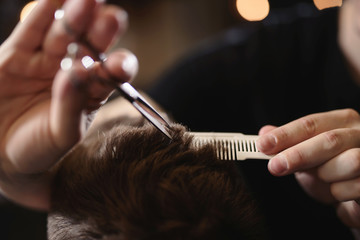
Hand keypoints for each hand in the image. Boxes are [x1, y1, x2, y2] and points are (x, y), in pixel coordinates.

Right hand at [0, 0, 137, 209]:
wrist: (2, 152)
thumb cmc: (40, 146)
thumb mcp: (62, 133)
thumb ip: (72, 105)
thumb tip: (78, 73)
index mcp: (93, 91)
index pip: (110, 74)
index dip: (118, 66)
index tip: (120, 64)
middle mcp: (74, 70)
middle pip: (91, 47)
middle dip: (101, 33)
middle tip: (112, 19)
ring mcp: (47, 60)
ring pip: (64, 34)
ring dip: (76, 17)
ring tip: (87, 2)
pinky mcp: (18, 53)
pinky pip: (32, 30)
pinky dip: (43, 13)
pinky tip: (56, 0)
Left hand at [257, 109, 359, 228]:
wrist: (354, 197)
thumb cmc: (332, 171)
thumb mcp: (306, 155)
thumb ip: (288, 144)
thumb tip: (265, 133)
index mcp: (342, 121)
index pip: (310, 124)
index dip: (286, 134)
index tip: (264, 144)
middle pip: (330, 140)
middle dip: (299, 154)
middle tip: (275, 166)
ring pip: (351, 161)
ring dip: (326, 175)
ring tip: (321, 179)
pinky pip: (357, 186)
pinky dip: (339, 192)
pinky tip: (336, 192)